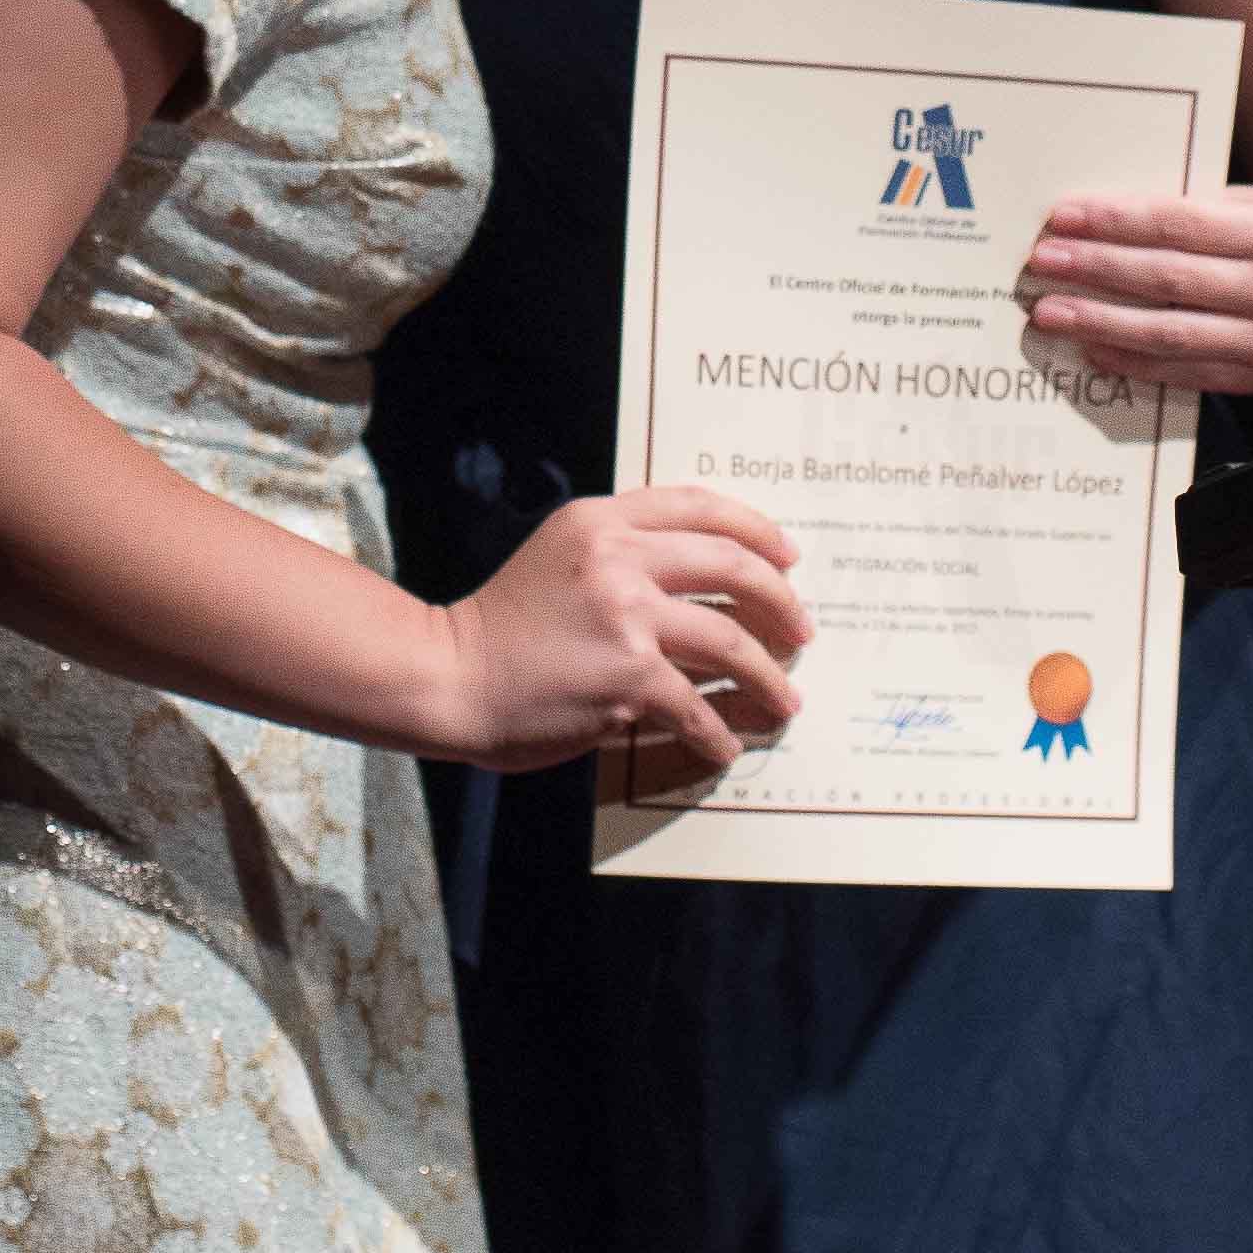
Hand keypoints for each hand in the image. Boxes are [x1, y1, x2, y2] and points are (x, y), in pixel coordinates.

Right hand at [435, 485, 809, 773]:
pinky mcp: (627, 678)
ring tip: (786, 700)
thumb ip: (621, 548)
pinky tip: (728, 745)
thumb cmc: (506, 622)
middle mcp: (620, 559)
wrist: (450, 676)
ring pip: (729, 644)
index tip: (789, 557)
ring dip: (768, 677)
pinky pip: (697, 707)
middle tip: (802, 631)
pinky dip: (720, 731)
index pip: (701, 507)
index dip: (757, 530)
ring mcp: (626, 618)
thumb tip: (706, 570)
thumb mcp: (560, 554)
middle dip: (780, 602)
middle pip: (733, 567)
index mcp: (604, 521)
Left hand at [1019, 187, 1252, 394]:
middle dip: (1097, 269)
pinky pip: (1183, 373)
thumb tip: (1092, 222)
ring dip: (1101, 322)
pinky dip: (1131, 361)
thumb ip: (1184, 212)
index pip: (1179, 225)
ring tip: (1051, 311)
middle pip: (1169, 279)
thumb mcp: (1244, 205)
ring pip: (1169, 333)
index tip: (1063, 217)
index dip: (1116, 222)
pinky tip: (1091, 347)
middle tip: (1043, 262)